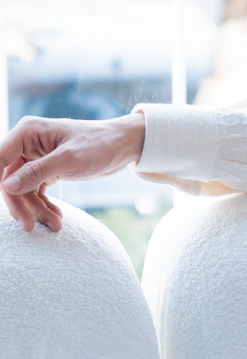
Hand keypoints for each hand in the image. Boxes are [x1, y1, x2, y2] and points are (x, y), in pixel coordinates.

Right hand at [0, 112, 145, 232]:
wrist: (122, 146)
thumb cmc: (98, 144)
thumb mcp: (69, 159)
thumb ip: (37, 172)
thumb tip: (8, 186)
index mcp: (27, 132)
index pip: (0, 159)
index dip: (0, 183)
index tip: (10, 207)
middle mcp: (27, 144)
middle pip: (10, 179)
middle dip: (20, 204)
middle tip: (29, 226)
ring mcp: (36, 158)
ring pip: (25, 189)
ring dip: (37, 210)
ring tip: (56, 225)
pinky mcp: (48, 171)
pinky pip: (38, 192)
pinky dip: (45, 206)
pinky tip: (57, 218)